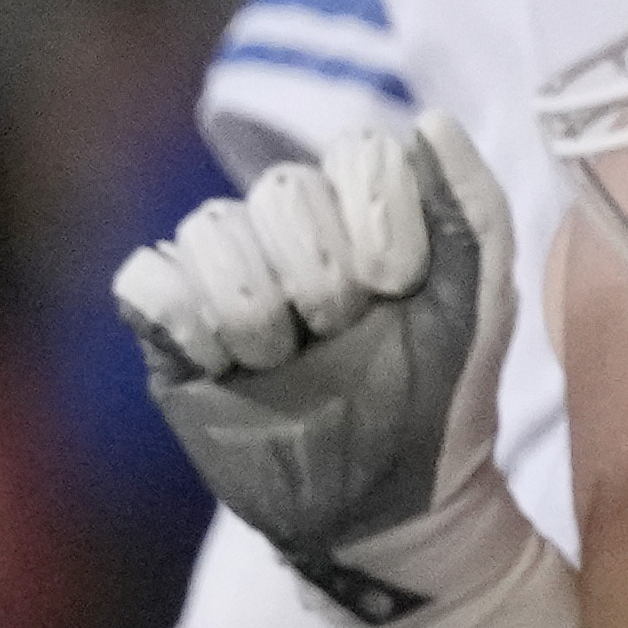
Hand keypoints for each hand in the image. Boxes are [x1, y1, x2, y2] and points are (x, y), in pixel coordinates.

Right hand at [116, 119, 515, 626]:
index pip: (355, 151)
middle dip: (321, 277)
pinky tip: (221, 365)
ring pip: (210, 229)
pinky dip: (183, 318)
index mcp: (366, 211)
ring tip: (281, 364)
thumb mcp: (482, 301)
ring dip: (255, 310)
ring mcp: (224, 277)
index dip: (377, 221)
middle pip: (280, 189)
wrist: (386, 506)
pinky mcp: (168, 329)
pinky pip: (145, 277)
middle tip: (340, 339)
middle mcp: (291, 232)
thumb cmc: (439, 402)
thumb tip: (431, 122)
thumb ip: (476, 205)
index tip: (398, 290)